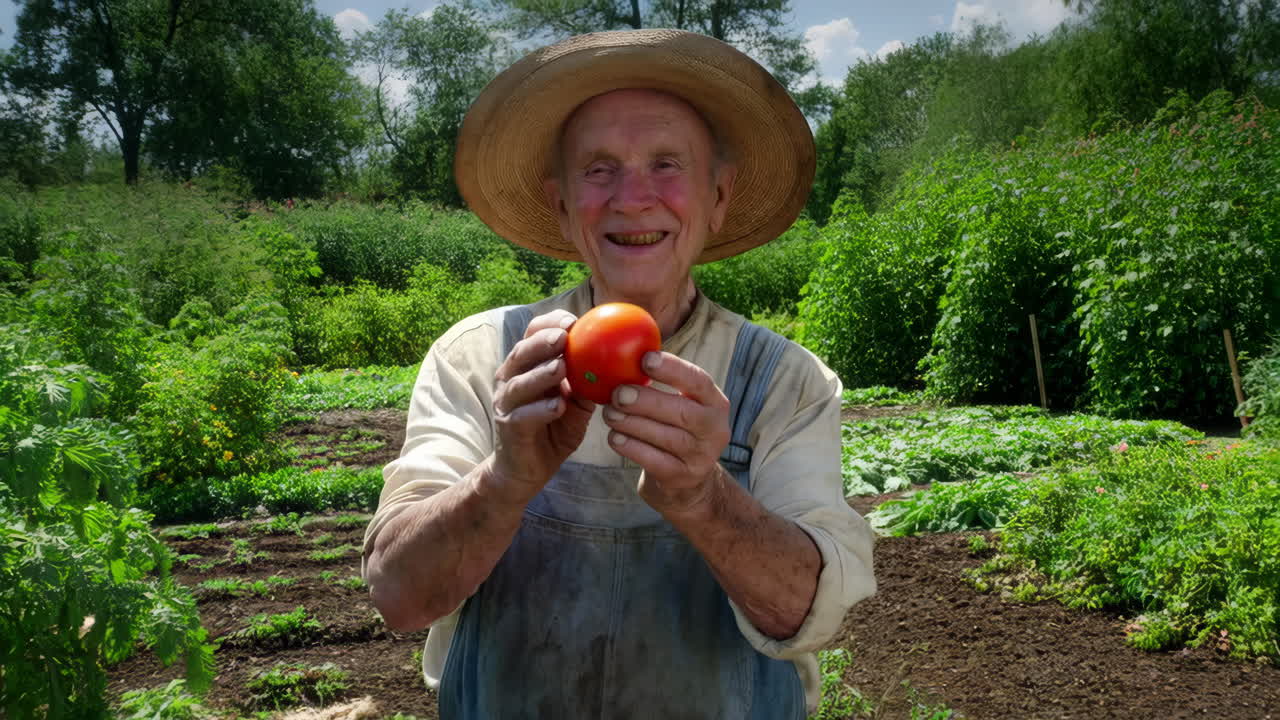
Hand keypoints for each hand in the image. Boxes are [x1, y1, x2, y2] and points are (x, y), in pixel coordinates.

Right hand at [489, 309, 594, 503]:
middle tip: (564, 336)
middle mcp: (511, 379)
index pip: (533, 335)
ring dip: (541, 374)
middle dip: (542, 342)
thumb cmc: (554, 429)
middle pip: (522, 353)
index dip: (550, 324)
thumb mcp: (577, 402)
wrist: (527, 468)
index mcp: (527, 366)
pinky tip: (557, 406)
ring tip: (560, 367)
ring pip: (519, 383)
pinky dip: (540, 410)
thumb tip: (621, 360)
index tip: (573, 320)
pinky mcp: (509, 427)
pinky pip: (523, 416)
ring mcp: (506, 403)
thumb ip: (588, 381)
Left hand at [601, 351, 730, 515]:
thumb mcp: (679, 404)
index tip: (645, 359)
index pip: (698, 381)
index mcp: (714, 402)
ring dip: (633, 424)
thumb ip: (659, 382)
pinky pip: (655, 460)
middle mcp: (715, 429)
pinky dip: (632, 448)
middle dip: (647, 401)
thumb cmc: (674, 429)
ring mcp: (701, 456)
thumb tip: (621, 350)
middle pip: (683, 412)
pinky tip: (615, 437)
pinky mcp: (683, 477)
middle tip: (618, 393)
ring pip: (667, 437)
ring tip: (610, 414)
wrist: (686, 481)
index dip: (673, 369)